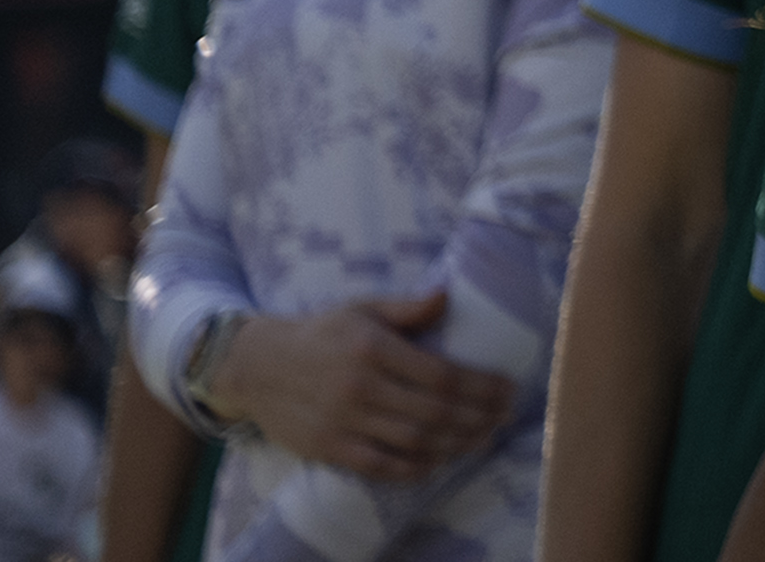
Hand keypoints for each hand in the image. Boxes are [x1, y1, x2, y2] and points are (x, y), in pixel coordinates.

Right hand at [201, 291, 513, 480]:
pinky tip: (436, 462)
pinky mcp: (327, 447)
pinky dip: (412, 468)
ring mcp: (342, 421)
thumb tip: (447, 295)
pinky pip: (378, 465)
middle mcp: (360, 387)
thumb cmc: (321, 333)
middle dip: (477, 418)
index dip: (480, 387)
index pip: (441, 375)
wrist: (256, 365)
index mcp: (374, 349)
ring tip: (481, 439)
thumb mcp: (363, 308)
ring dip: (454, 444)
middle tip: (504, 418)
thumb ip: (407, 307)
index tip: (507, 390)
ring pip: (412, 441)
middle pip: (434, 412)